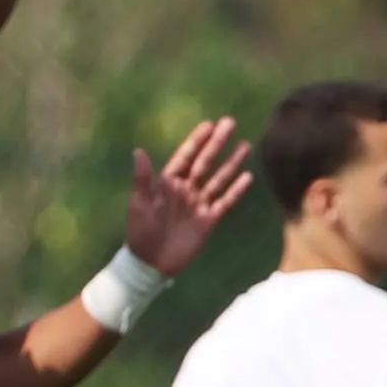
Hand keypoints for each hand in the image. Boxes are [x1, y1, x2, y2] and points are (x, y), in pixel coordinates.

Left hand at [121, 117, 253, 276]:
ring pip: (218, 178)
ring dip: (231, 162)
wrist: (152, 263)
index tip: (209, 124)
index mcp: (168, 183)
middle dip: (217, 143)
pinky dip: (236, 190)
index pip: (186, 156)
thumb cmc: (140, 232)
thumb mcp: (139, 203)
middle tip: (230, 122)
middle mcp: (186, 190)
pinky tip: (248, 177)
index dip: (197, 140)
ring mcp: (199, 204)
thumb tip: (138, 150)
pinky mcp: (208, 220)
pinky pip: (225, 202)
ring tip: (245, 145)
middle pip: (205, 162)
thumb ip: (142, 178)